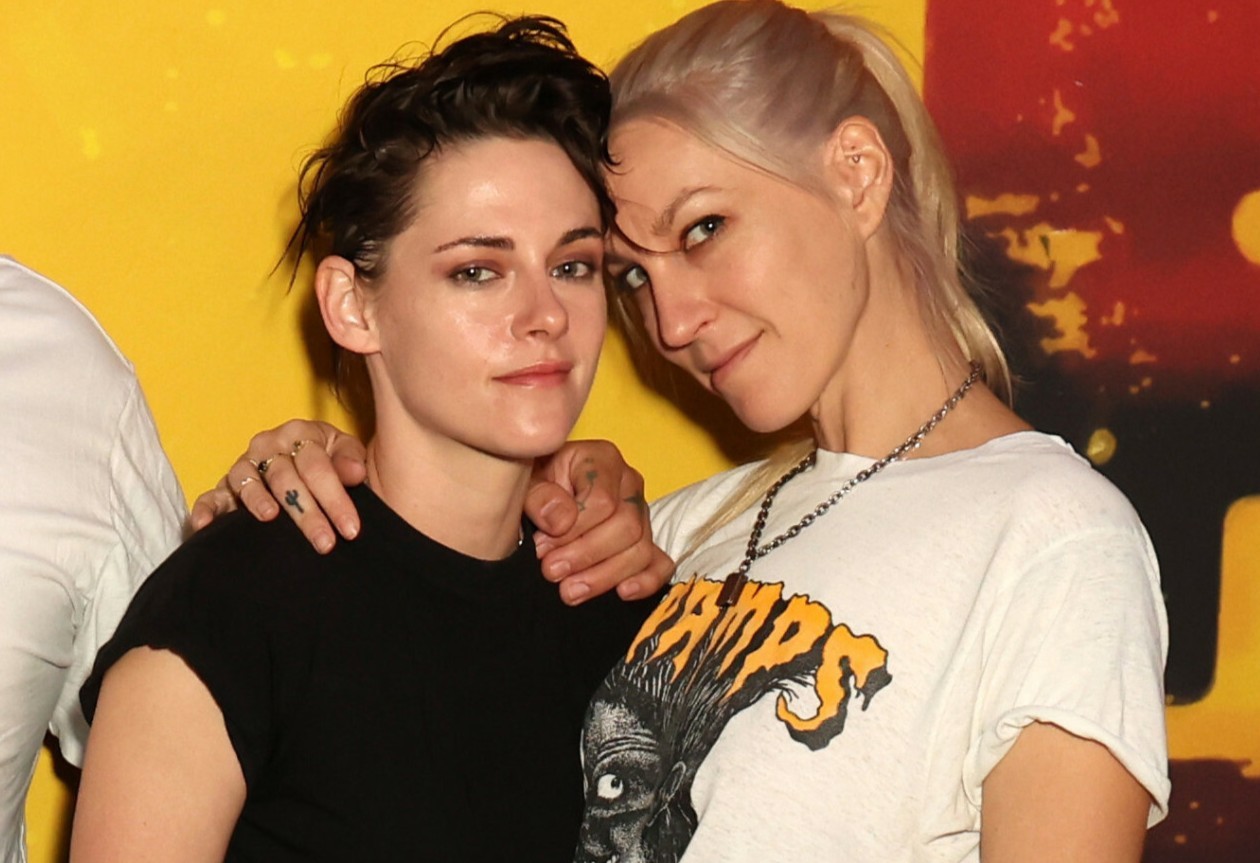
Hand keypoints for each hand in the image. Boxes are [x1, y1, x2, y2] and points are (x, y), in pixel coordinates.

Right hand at [188, 420, 366, 553]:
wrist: (311, 469)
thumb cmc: (332, 461)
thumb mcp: (347, 454)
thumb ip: (350, 461)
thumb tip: (355, 473)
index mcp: (301, 433)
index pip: (318, 468)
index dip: (336, 499)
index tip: (351, 529)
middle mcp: (269, 445)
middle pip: (286, 479)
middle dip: (307, 514)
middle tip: (324, 543)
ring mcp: (245, 465)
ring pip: (249, 483)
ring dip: (257, 501)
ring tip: (269, 518)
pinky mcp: (225, 487)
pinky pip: (212, 496)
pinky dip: (206, 509)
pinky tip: (205, 526)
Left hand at [526, 440, 673, 605]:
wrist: (541, 495)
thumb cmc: (536, 486)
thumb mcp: (527, 482)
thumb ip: (539, 497)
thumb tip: (560, 521)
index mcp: (603, 460)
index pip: (602, 501)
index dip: (573, 530)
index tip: (542, 546)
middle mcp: (629, 484)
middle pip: (627, 527)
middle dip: (587, 555)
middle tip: (552, 571)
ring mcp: (641, 514)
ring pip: (641, 550)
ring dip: (605, 576)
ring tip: (570, 591)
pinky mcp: (645, 542)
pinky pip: (660, 563)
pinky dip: (646, 581)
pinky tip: (622, 592)